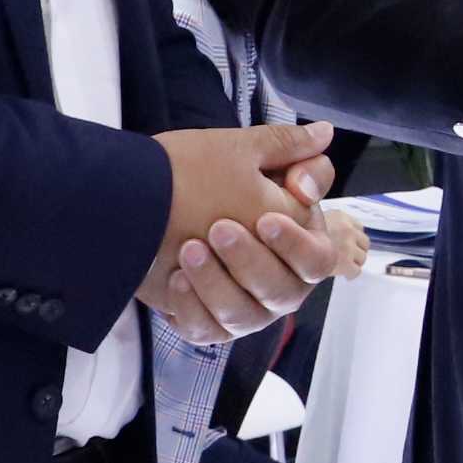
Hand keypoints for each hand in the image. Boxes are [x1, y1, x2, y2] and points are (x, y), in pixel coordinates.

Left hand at [144, 122, 337, 344]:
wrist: (139, 198)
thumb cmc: (198, 174)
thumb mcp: (243, 154)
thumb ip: (289, 149)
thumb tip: (324, 132)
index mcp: (298, 247)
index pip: (317, 260)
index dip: (296, 244)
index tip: (266, 219)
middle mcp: (277, 284)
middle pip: (280, 291)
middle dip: (248, 260)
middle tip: (218, 228)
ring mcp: (244, 310)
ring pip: (241, 315)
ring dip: (216, 282)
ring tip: (189, 249)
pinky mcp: (207, 323)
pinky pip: (205, 330)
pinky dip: (191, 308)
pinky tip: (176, 279)